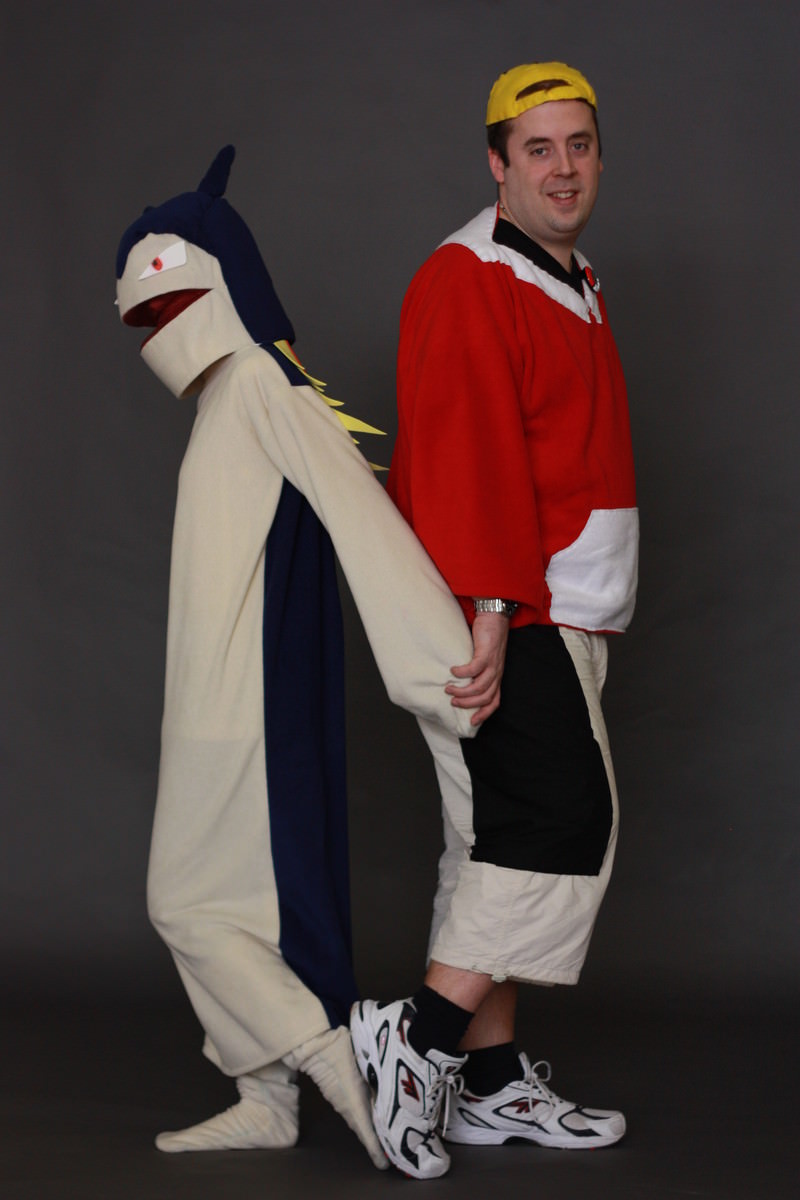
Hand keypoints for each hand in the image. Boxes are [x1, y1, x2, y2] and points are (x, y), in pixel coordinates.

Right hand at [445, 611, 508, 725]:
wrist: (494, 616)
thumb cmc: (486, 637)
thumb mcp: (482, 659)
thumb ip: (475, 671)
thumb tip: (457, 683)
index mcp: (496, 676)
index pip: (495, 701)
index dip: (485, 713)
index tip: (472, 721)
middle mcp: (496, 672)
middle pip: (486, 697)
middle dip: (469, 704)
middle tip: (453, 702)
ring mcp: (493, 663)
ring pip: (480, 686)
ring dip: (463, 691)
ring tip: (449, 688)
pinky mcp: (486, 653)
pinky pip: (475, 668)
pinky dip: (463, 672)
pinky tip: (453, 670)